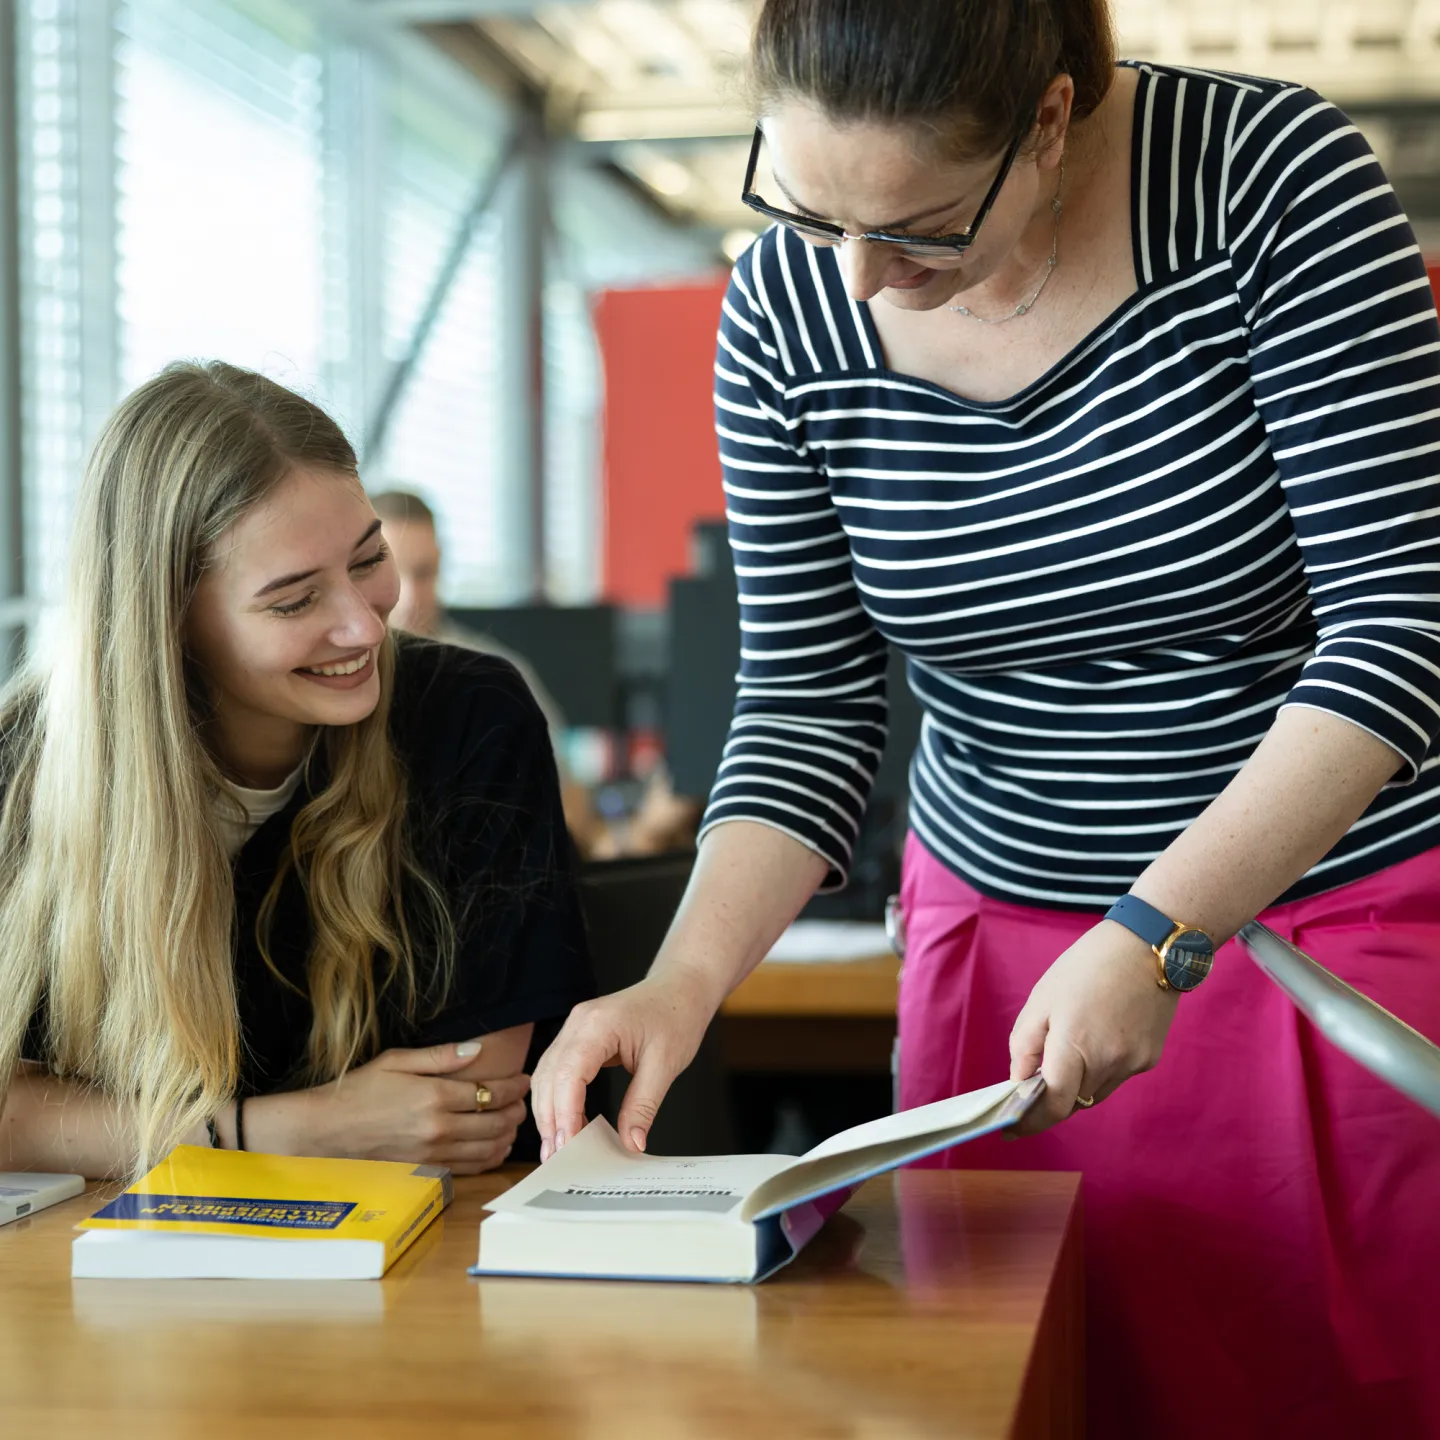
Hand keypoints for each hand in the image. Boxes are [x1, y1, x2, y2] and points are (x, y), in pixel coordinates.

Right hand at [289, 1042, 530, 1174]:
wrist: (328, 1130)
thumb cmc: (360, 1089)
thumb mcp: (397, 1060)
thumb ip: (441, 1056)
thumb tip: (477, 1049)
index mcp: (434, 1096)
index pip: (489, 1092)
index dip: (513, 1087)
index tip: (523, 1080)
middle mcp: (438, 1128)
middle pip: (494, 1122)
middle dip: (516, 1111)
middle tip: (523, 1101)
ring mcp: (432, 1153)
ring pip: (487, 1149)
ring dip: (507, 1136)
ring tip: (513, 1123)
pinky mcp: (425, 1170)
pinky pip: (469, 1168)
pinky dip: (489, 1158)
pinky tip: (495, 1147)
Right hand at [532, 973, 718, 1159]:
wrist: (680, 988)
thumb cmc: (676, 1016)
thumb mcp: (666, 1064)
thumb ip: (643, 1105)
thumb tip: (631, 1144)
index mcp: (598, 1024)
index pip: (569, 1073)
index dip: (565, 1113)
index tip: (568, 1146)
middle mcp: (578, 1022)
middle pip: (549, 1076)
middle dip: (550, 1119)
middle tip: (557, 1158)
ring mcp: (574, 1027)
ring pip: (546, 1074)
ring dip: (548, 1112)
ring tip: (557, 1149)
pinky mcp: (578, 1036)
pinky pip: (556, 1070)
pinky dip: (557, 1098)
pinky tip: (566, 1123)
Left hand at [1009, 920, 1180, 1134]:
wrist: (1149, 946)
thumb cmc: (1089, 965)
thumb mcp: (1042, 997)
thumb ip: (1025, 1044)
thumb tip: (1018, 1081)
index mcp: (1076, 1045)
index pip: (1052, 1104)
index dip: (1030, 1122)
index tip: (1011, 1129)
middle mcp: (1108, 1062)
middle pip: (1073, 1101)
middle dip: (1050, 1099)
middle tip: (1029, 1086)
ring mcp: (1133, 1064)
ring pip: (1094, 1093)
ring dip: (1075, 1085)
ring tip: (1064, 1052)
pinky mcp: (1149, 1059)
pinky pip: (1115, 1076)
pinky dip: (1098, 1069)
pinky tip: (1096, 1038)